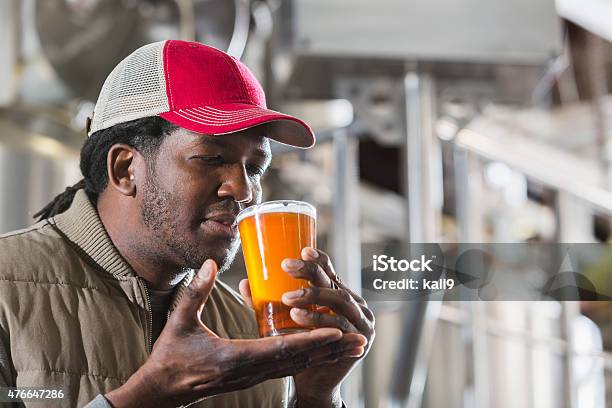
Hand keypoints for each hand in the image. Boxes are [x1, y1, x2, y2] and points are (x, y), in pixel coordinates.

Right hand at [106, 259, 364, 407]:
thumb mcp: (180, 322)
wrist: (162, 391)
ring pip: (295, 366)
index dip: (311, 339)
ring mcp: (251, 377)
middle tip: (359, 340)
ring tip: (351, 348)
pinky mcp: (251, 376)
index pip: (280, 348)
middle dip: (330, 350)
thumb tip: (211, 264)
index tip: (336, 330)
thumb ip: (196, 293)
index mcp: (234, 358)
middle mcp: (248, 371)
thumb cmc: (170, 355)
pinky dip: (307, 359)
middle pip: (297, 360)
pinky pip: (285, 368)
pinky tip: (320, 352)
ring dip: (324, 357)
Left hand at [239, 248, 374, 406]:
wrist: (316, 381)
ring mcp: (360, 322)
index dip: (319, 259)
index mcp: (337, 294)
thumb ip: (267, 304)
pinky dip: (319, 320)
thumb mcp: (283, 321)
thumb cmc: (299, 346)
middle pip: (333, 281)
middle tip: (286, 266)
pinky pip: (340, 326)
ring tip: (287, 298)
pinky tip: (299, 318)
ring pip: (340, 301)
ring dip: (313, 297)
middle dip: (310, 272)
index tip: (302, 250)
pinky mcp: (359, 340)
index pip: (330, 270)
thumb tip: (245, 283)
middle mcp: (353, 304)